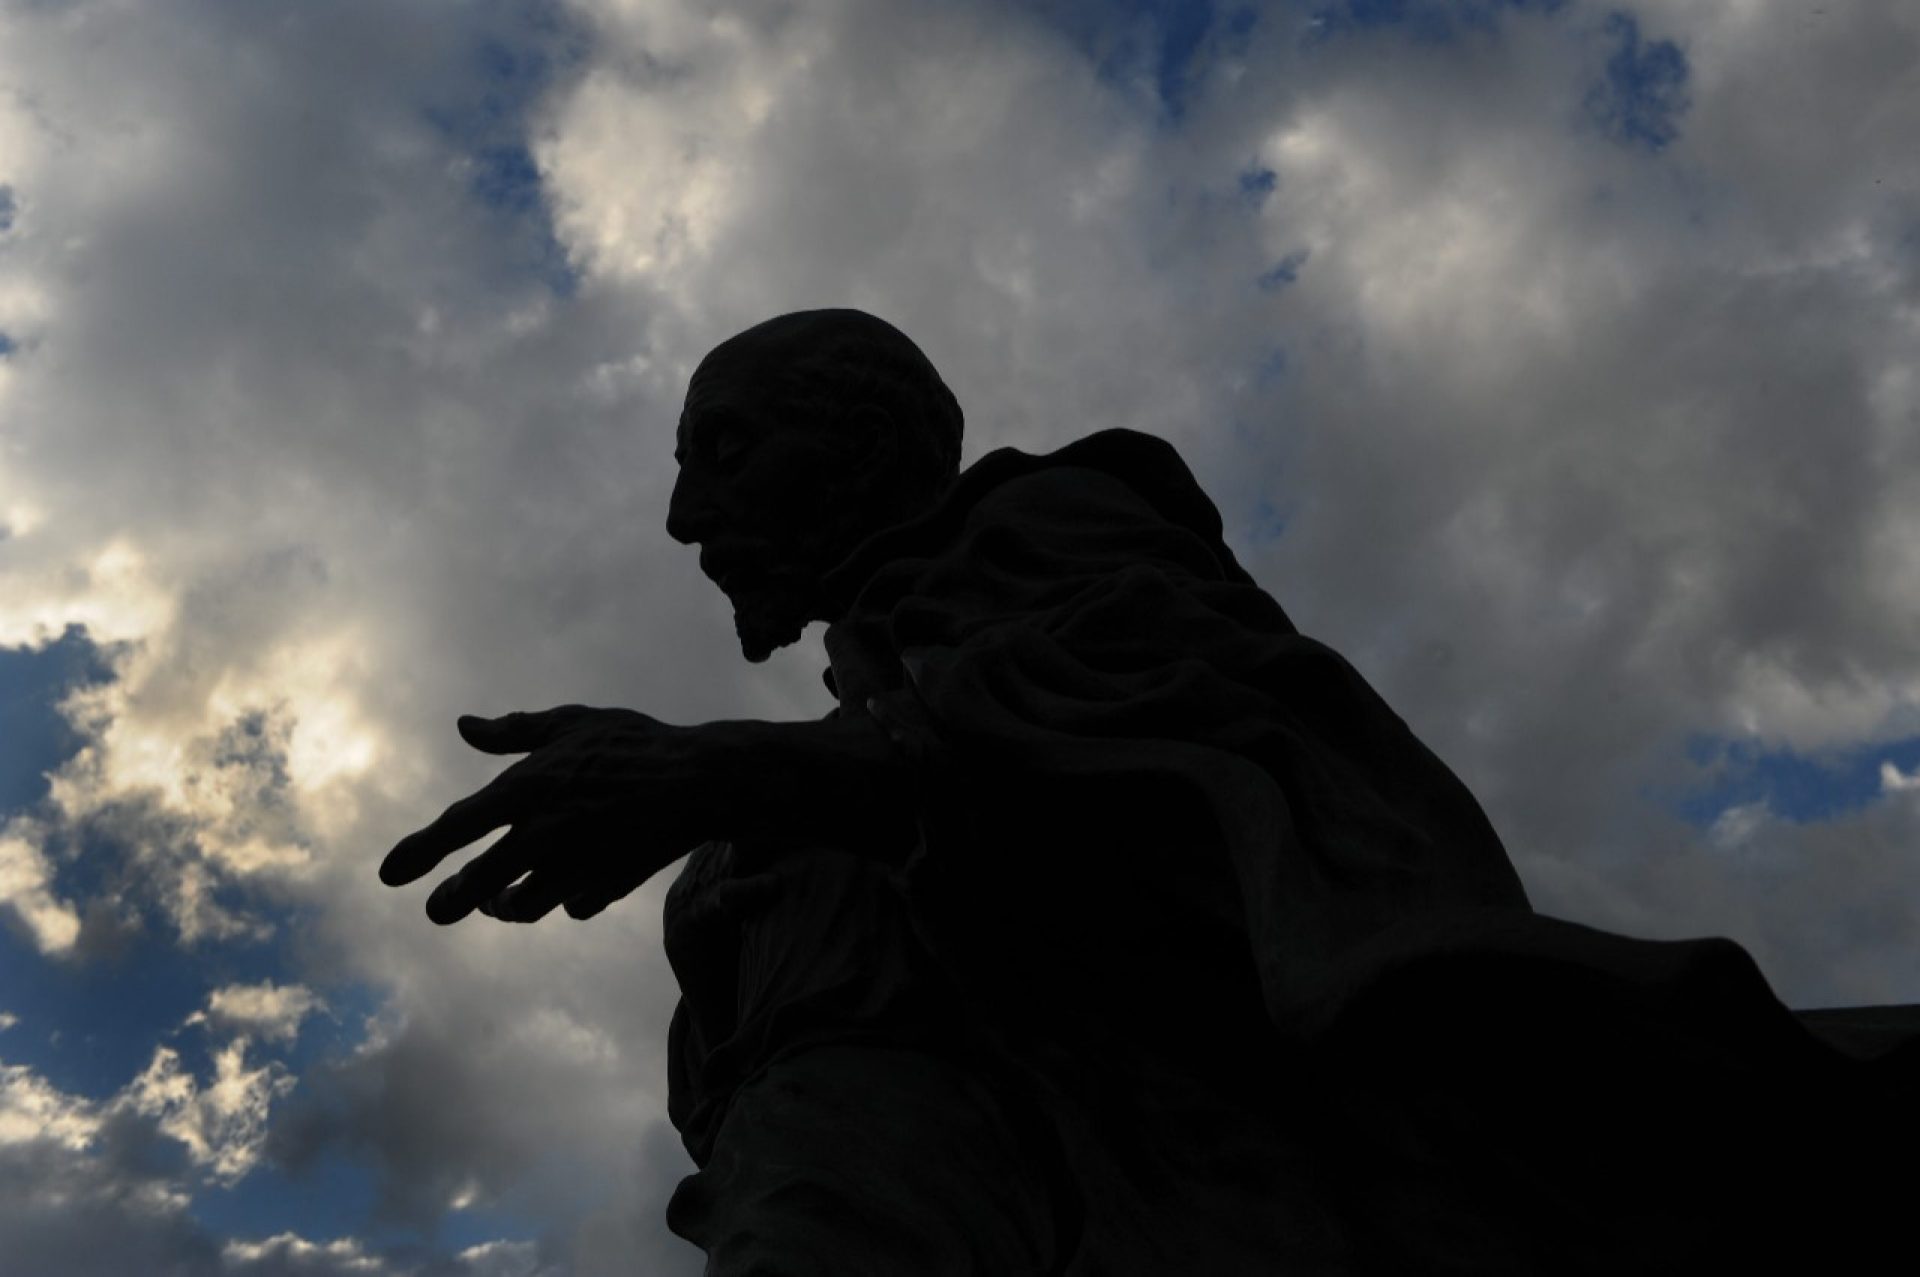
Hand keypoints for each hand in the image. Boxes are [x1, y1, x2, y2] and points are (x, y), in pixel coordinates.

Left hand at [378, 705, 718, 923]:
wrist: (701, 781)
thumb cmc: (636, 742)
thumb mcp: (572, 722)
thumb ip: (515, 731)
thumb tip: (464, 726)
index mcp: (527, 789)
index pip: (457, 827)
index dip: (418, 852)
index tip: (387, 876)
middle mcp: (543, 835)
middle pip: (481, 884)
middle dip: (455, 901)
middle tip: (439, 910)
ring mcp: (575, 866)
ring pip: (525, 905)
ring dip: (507, 906)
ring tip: (499, 902)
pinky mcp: (608, 885)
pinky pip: (573, 904)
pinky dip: (564, 899)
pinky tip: (564, 888)